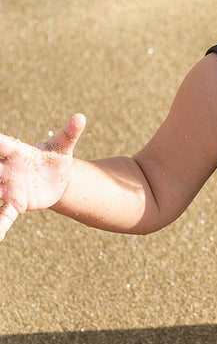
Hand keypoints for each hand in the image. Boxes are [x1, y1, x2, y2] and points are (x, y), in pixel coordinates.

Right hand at [0, 114, 85, 240]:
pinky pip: (4, 216)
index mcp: (17, 152)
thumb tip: (82, 117)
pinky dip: (0, 226)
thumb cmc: (55, 158)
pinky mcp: (16, 204)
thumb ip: (70, 133)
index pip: (1, 145)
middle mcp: (7, 169)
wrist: (57, 180)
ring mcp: (9, 188)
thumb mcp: (63, 147)